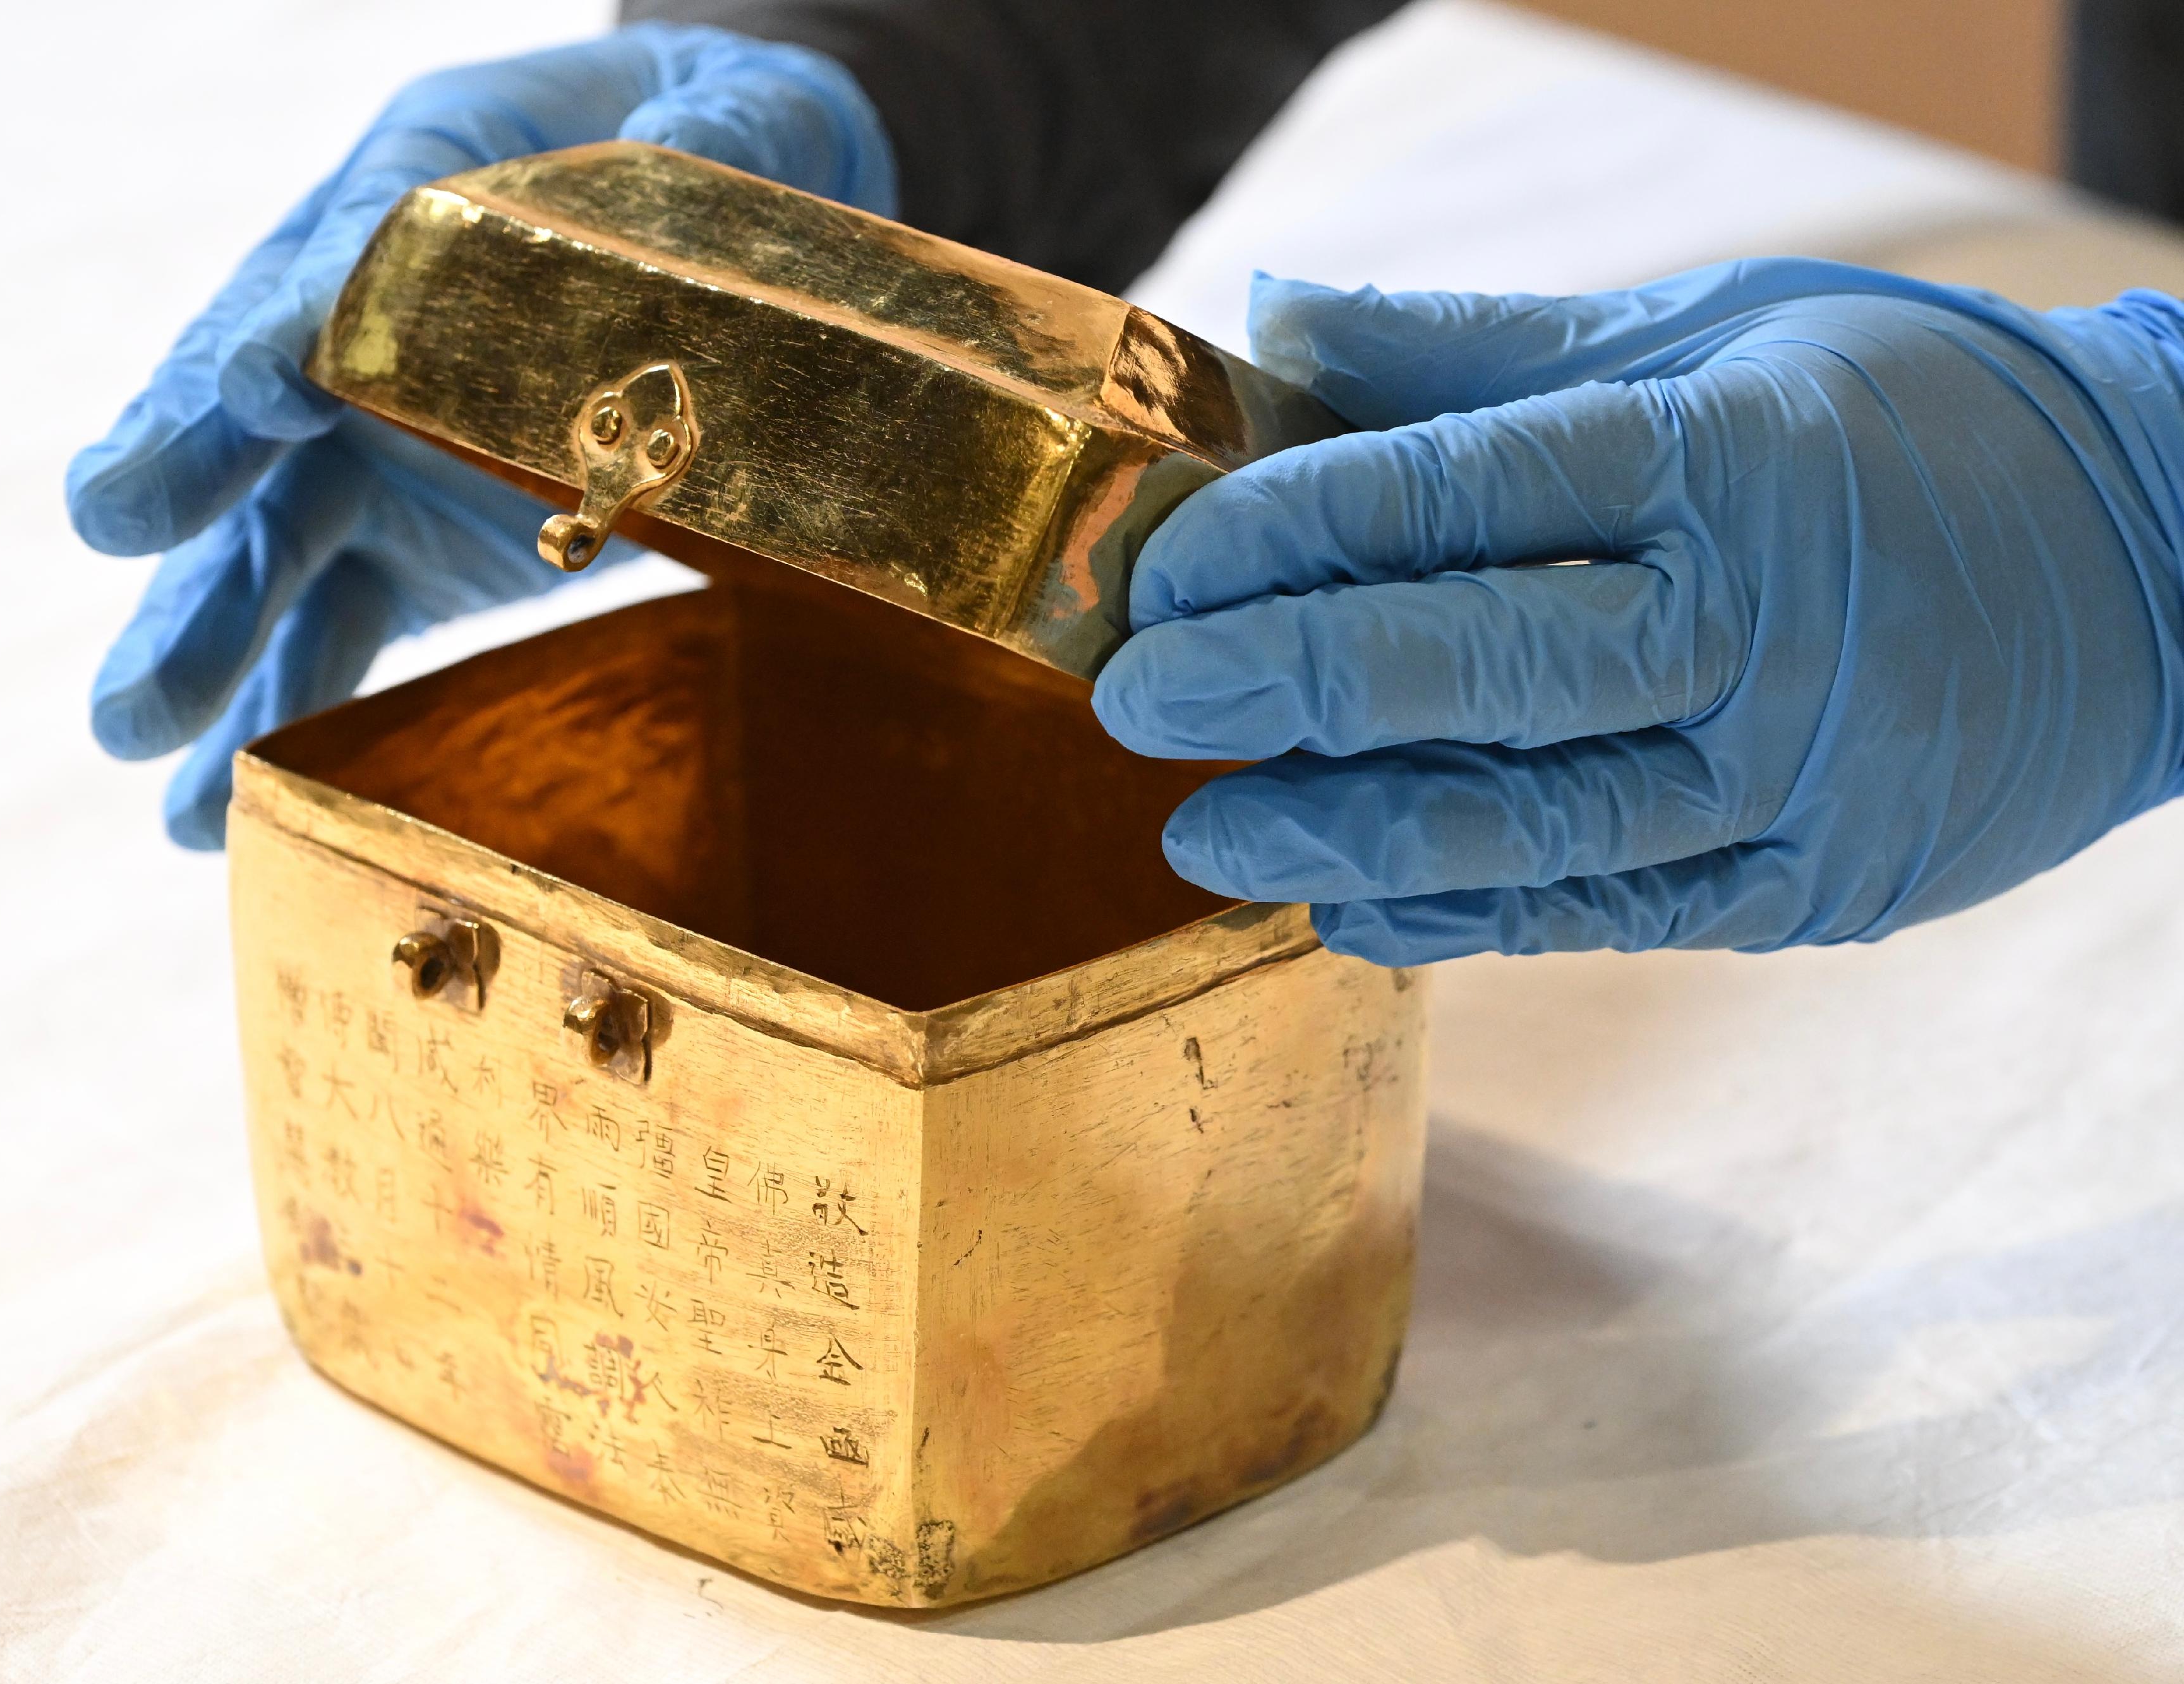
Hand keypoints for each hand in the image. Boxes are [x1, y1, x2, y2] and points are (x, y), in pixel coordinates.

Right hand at [69, 24, 894, 845]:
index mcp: (418, 192)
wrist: (721, 216)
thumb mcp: (723, 117)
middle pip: (262, 417)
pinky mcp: (412, 541)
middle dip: (187, 478)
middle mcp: (362, 332)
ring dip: (206, 638)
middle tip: (110, 527)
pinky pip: (335, 629)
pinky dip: (283, 711)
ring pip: (272, 547)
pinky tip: (217, 807)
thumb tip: (688, 157)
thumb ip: (701, 141)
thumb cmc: (710, 148)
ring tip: (134, 731)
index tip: (246, 390)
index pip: (338, 263)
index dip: (290, 325)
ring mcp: (376, 449)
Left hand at [1094, 262, 2183, 960]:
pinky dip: (1465, 914)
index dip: (1295, 534)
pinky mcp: (1815, 886)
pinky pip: (1606, 909)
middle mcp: (1762, 624)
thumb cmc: (1910, 421)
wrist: (2172, 564)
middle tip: (1139, 703)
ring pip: (1533, 820)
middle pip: (1484, 667)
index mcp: (1724, 457)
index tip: (1165, 568)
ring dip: (1347, 832)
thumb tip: (1279, 311)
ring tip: (1203, 838)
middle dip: (1286, 691)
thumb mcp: (1714, 334)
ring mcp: (1794, 775)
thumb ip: (1482, 351)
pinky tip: (1345, 905)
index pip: (1465, 496)